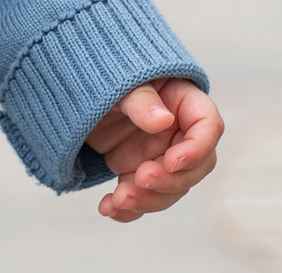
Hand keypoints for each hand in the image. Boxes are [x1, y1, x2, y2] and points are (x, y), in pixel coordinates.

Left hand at [85, 78, 222, 221]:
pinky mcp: (138, 172)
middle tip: (139, 179)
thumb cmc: (104, 72)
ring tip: (118, 200)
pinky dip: (127, 208)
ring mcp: (158, 154)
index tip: (171, 161)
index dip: (197, 148)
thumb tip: (163, 120)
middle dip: (169, 181)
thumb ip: (140, 99)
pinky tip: (108, 208)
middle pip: (193, 167)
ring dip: (147, 200)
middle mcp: (177, 132)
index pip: (207, 126)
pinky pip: (142, 197)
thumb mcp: (119, 80)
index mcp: (182, 101)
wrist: (74, 87)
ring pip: (169, 189)